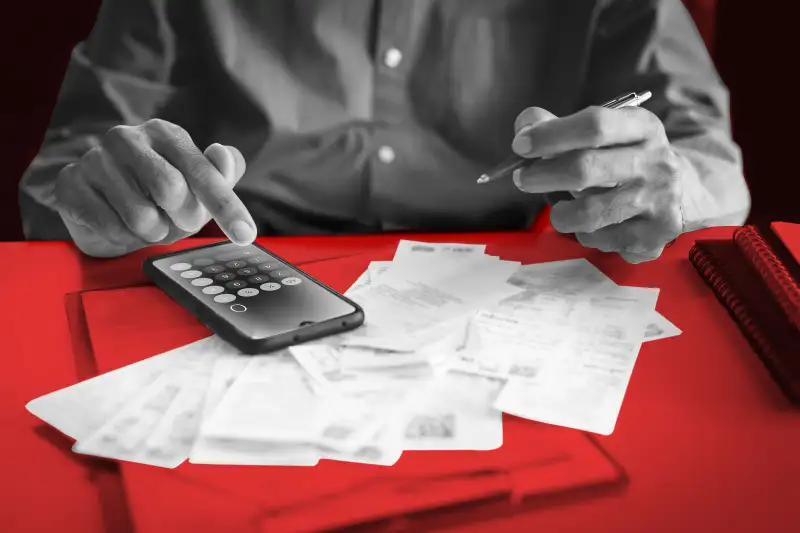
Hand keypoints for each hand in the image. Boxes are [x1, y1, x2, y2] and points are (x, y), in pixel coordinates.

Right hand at [53, 119, 256, 257]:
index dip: (227, 207)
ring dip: (152, 232)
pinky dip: (124, 237)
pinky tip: (119, 224)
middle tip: (176, 220)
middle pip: (171, 190)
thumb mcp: (199, 189)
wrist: (108, 214)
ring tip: (146, 222)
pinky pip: (110, 227)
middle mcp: (126, 137)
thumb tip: (225, 154)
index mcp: (165, 133)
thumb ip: (221, 173)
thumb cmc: (162, 199)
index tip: (246, 234)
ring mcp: (94, 158)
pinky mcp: (70, 184)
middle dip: (182, 219)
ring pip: (141, 216)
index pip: (203, 173)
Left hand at [511, 106, 684, 262]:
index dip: (550, 135)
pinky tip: (592, 225)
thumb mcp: (603, 134)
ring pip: (590, 214)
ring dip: (562, 214)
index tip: (521, 145)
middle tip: (524, 179)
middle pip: (586, 169)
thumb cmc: (624, 159)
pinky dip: (585, 235)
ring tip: (560, 209)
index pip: (594, 125)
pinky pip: (602, 240)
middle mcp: (657, 162)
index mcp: (643, 127)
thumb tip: (525, 126)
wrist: (680, 192)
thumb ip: (559, 127)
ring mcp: (660, 201)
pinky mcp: (656, 235)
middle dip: (543, 176)